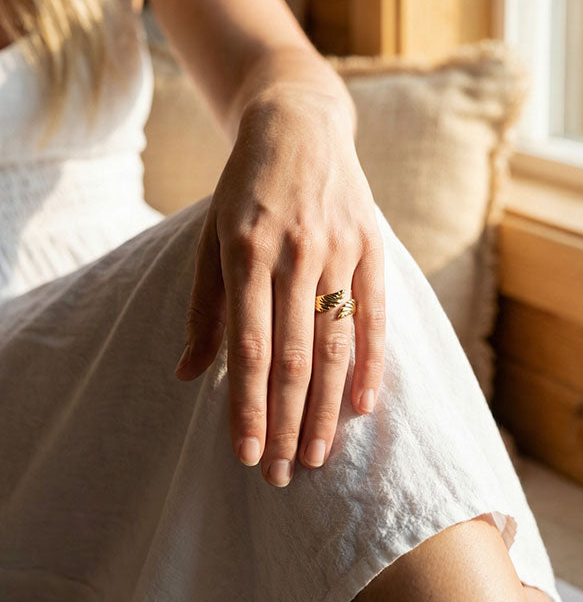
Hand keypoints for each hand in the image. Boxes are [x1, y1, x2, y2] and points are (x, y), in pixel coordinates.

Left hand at [173, 85, 385, 487]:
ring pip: (335, 343)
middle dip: (288, 422)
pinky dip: (371, 363)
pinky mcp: (371, 244)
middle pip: (294, 356)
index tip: (246, 455)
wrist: (299, 126)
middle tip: (283, 475)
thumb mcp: (210, 236)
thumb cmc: (245, 188)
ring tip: (319, 456)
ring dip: (327, 407)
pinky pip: (375, 313)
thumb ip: (206, 307)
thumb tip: (188, 374)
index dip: (248, 405)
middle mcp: (294, 252)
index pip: (249, 346)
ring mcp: (337, 248)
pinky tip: (364, 406)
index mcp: (245, 251)